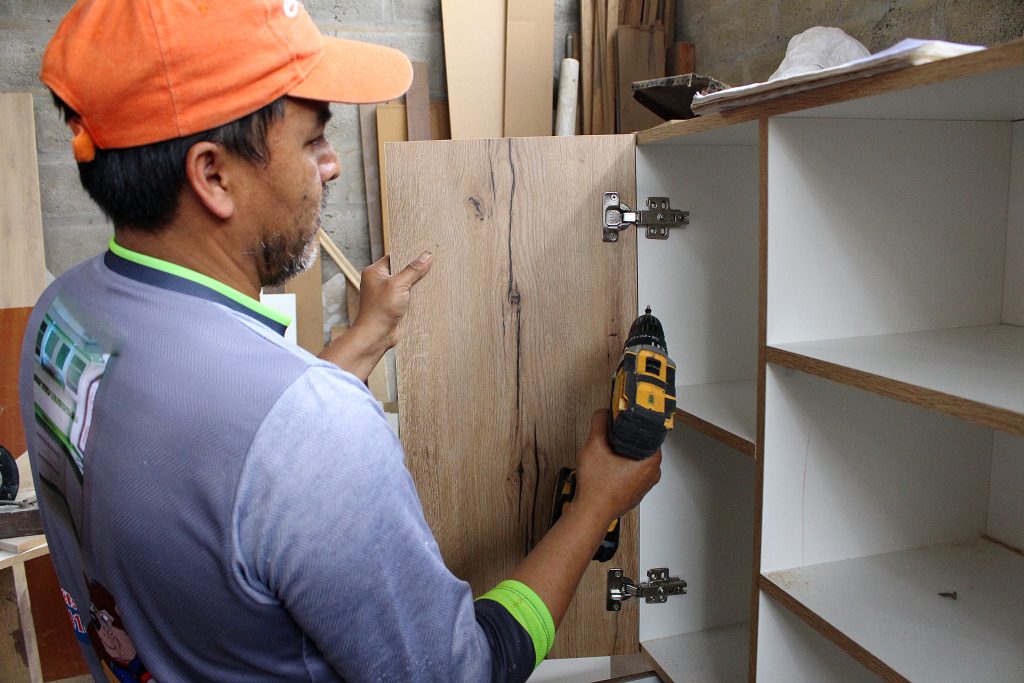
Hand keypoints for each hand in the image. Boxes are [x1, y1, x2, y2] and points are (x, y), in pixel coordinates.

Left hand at [318, 252, 431, 378]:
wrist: (376, 336)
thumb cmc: (379, 311)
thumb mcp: (398, 285)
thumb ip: (413, 270)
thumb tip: (426, 256)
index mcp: (375, 272)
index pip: (395, 257)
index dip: (409, 255)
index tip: (424, 253)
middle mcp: (379, 282)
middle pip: (402, 270)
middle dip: (415, 271)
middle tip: (430, 266)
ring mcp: (387, 294)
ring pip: (406, 284)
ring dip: (416, 285)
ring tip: (430, 281)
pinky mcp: (394, 306)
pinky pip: (408, 296)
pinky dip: (416, 297)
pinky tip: (426, 295)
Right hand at [572, 410, 661, 524]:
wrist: (591, 512)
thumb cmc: (597, 486)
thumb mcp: (595, 444)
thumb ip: (600, 422)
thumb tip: (604, 412)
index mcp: (651, 460)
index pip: (649, 432)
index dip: (634, 424)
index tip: (625, 419)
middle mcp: (652, 474)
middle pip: (642, 446)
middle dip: (627, 439)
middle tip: (612, 435)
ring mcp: (644, 485)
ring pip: (636, 460)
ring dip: (623, 454)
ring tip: (608, 452)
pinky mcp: (635, 493)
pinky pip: (631, 474)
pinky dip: (621, 468)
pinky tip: (608, 468)